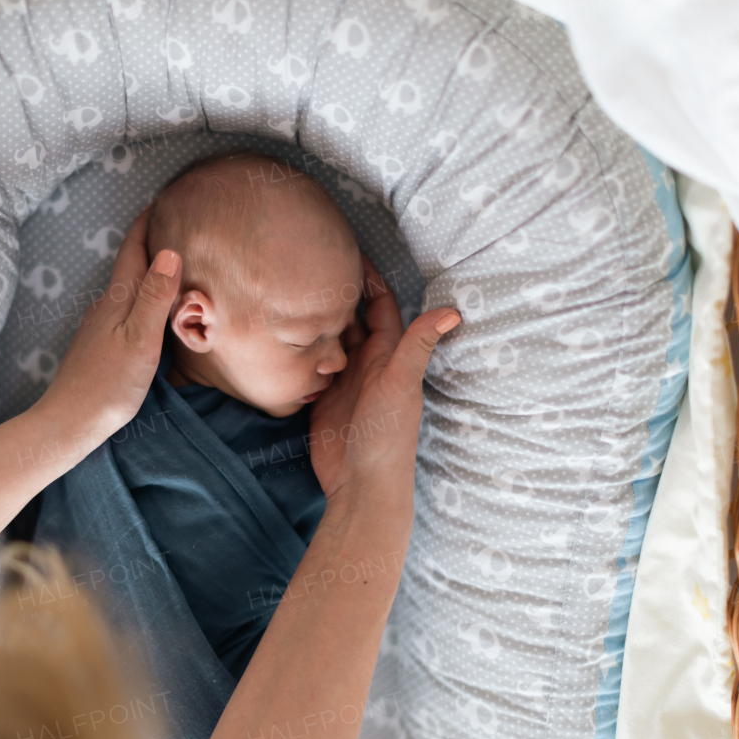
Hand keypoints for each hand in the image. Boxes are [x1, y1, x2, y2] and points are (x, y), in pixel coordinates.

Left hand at [38, 205, 180, 441]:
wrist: (68, 424)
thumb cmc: (108, 385)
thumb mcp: (141, 340)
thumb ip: (154, 297)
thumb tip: (170, 251)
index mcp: (116, 301)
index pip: (132, 252)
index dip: (146, 225)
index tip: (162, 200)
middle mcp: (104, 308)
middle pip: (129, 267)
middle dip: (149, 244)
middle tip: (172, 225)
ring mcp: (99, 328)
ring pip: (126, 291)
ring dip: (146, 273)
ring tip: (170, 266)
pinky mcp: (99, 347)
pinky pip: (124, 311)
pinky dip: (140, 299)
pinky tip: (150, 312)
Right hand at [309, 255, 459, 500]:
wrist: (361, 485)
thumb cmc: (387, 436)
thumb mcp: (401, 385)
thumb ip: (418, 345)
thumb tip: (454, 310)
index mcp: (389, 357)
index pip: (380, 309)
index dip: (369, 282)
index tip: (351, 253)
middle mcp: (367, 366)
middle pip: (352, 321)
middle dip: (338, 295)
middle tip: (312, 266)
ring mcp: (343, 383)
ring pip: (330, 342)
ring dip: (317, 320)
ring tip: (293, 292)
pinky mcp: (322, 400)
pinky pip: (312, 367)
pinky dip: (302, 351)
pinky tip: (283, 334)